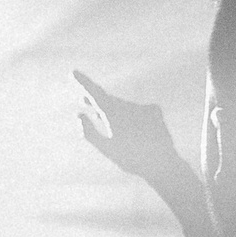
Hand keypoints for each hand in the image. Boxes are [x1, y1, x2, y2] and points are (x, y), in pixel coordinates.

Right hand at [76, 70, 191, 185]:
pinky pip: (138, 111)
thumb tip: (79, 116)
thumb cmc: (130, 159)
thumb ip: (89, 132)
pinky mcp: (154, 112)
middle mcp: (127, 105)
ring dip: (112, 111)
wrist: (162, 164)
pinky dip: (131, 117)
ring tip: (100, 117)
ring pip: (122, 107)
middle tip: (82, 99)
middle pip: (107, 100)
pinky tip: (133, 128)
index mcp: (112, 113)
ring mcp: (142, 107)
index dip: (83, 82)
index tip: (73, 72)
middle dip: (95, 101)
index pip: (94, 93)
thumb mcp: (105, 147)